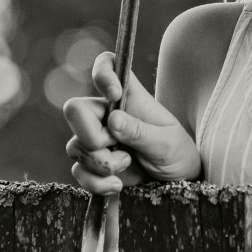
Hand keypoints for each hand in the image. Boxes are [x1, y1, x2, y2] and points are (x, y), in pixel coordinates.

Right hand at [62, 51, 200, 193]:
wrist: (176, 185)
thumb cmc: (177, 154)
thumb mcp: (167, 142)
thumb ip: (140, 131)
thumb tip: (112, 119)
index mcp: (130, 97)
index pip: (107, 66)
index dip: (102, 72)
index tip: (114, 94)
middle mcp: (109, 114)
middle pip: (74, 109)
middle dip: (90, 135)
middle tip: (113, 145)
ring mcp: (98, 139)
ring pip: (75, 145)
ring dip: (100, 162)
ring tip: (126, 165)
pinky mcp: (92, 164)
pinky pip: (77, 170)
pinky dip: (95, 182)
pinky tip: (117, 185)